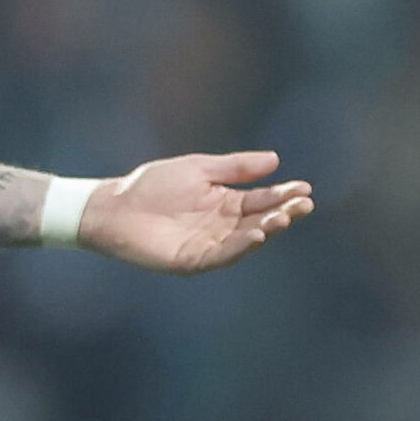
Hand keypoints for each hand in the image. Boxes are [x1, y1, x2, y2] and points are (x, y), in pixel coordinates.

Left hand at [80, 151, 313, 274]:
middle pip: (260, 220)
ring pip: (245, 239)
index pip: (262, 199)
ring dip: (266, 230)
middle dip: (283, 213)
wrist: (115, 206)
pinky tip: (256, 236)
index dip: (283, 194)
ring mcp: (209, 244)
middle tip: (304, 204)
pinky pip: (222, 255)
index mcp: (225, 201)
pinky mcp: (193, 260)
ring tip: (283, 218)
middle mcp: (222, 225)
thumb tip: (275, 160)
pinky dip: (240, 247)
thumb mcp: (199, 168)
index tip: (304, 188)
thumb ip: (235, 167)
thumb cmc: (153, 184)